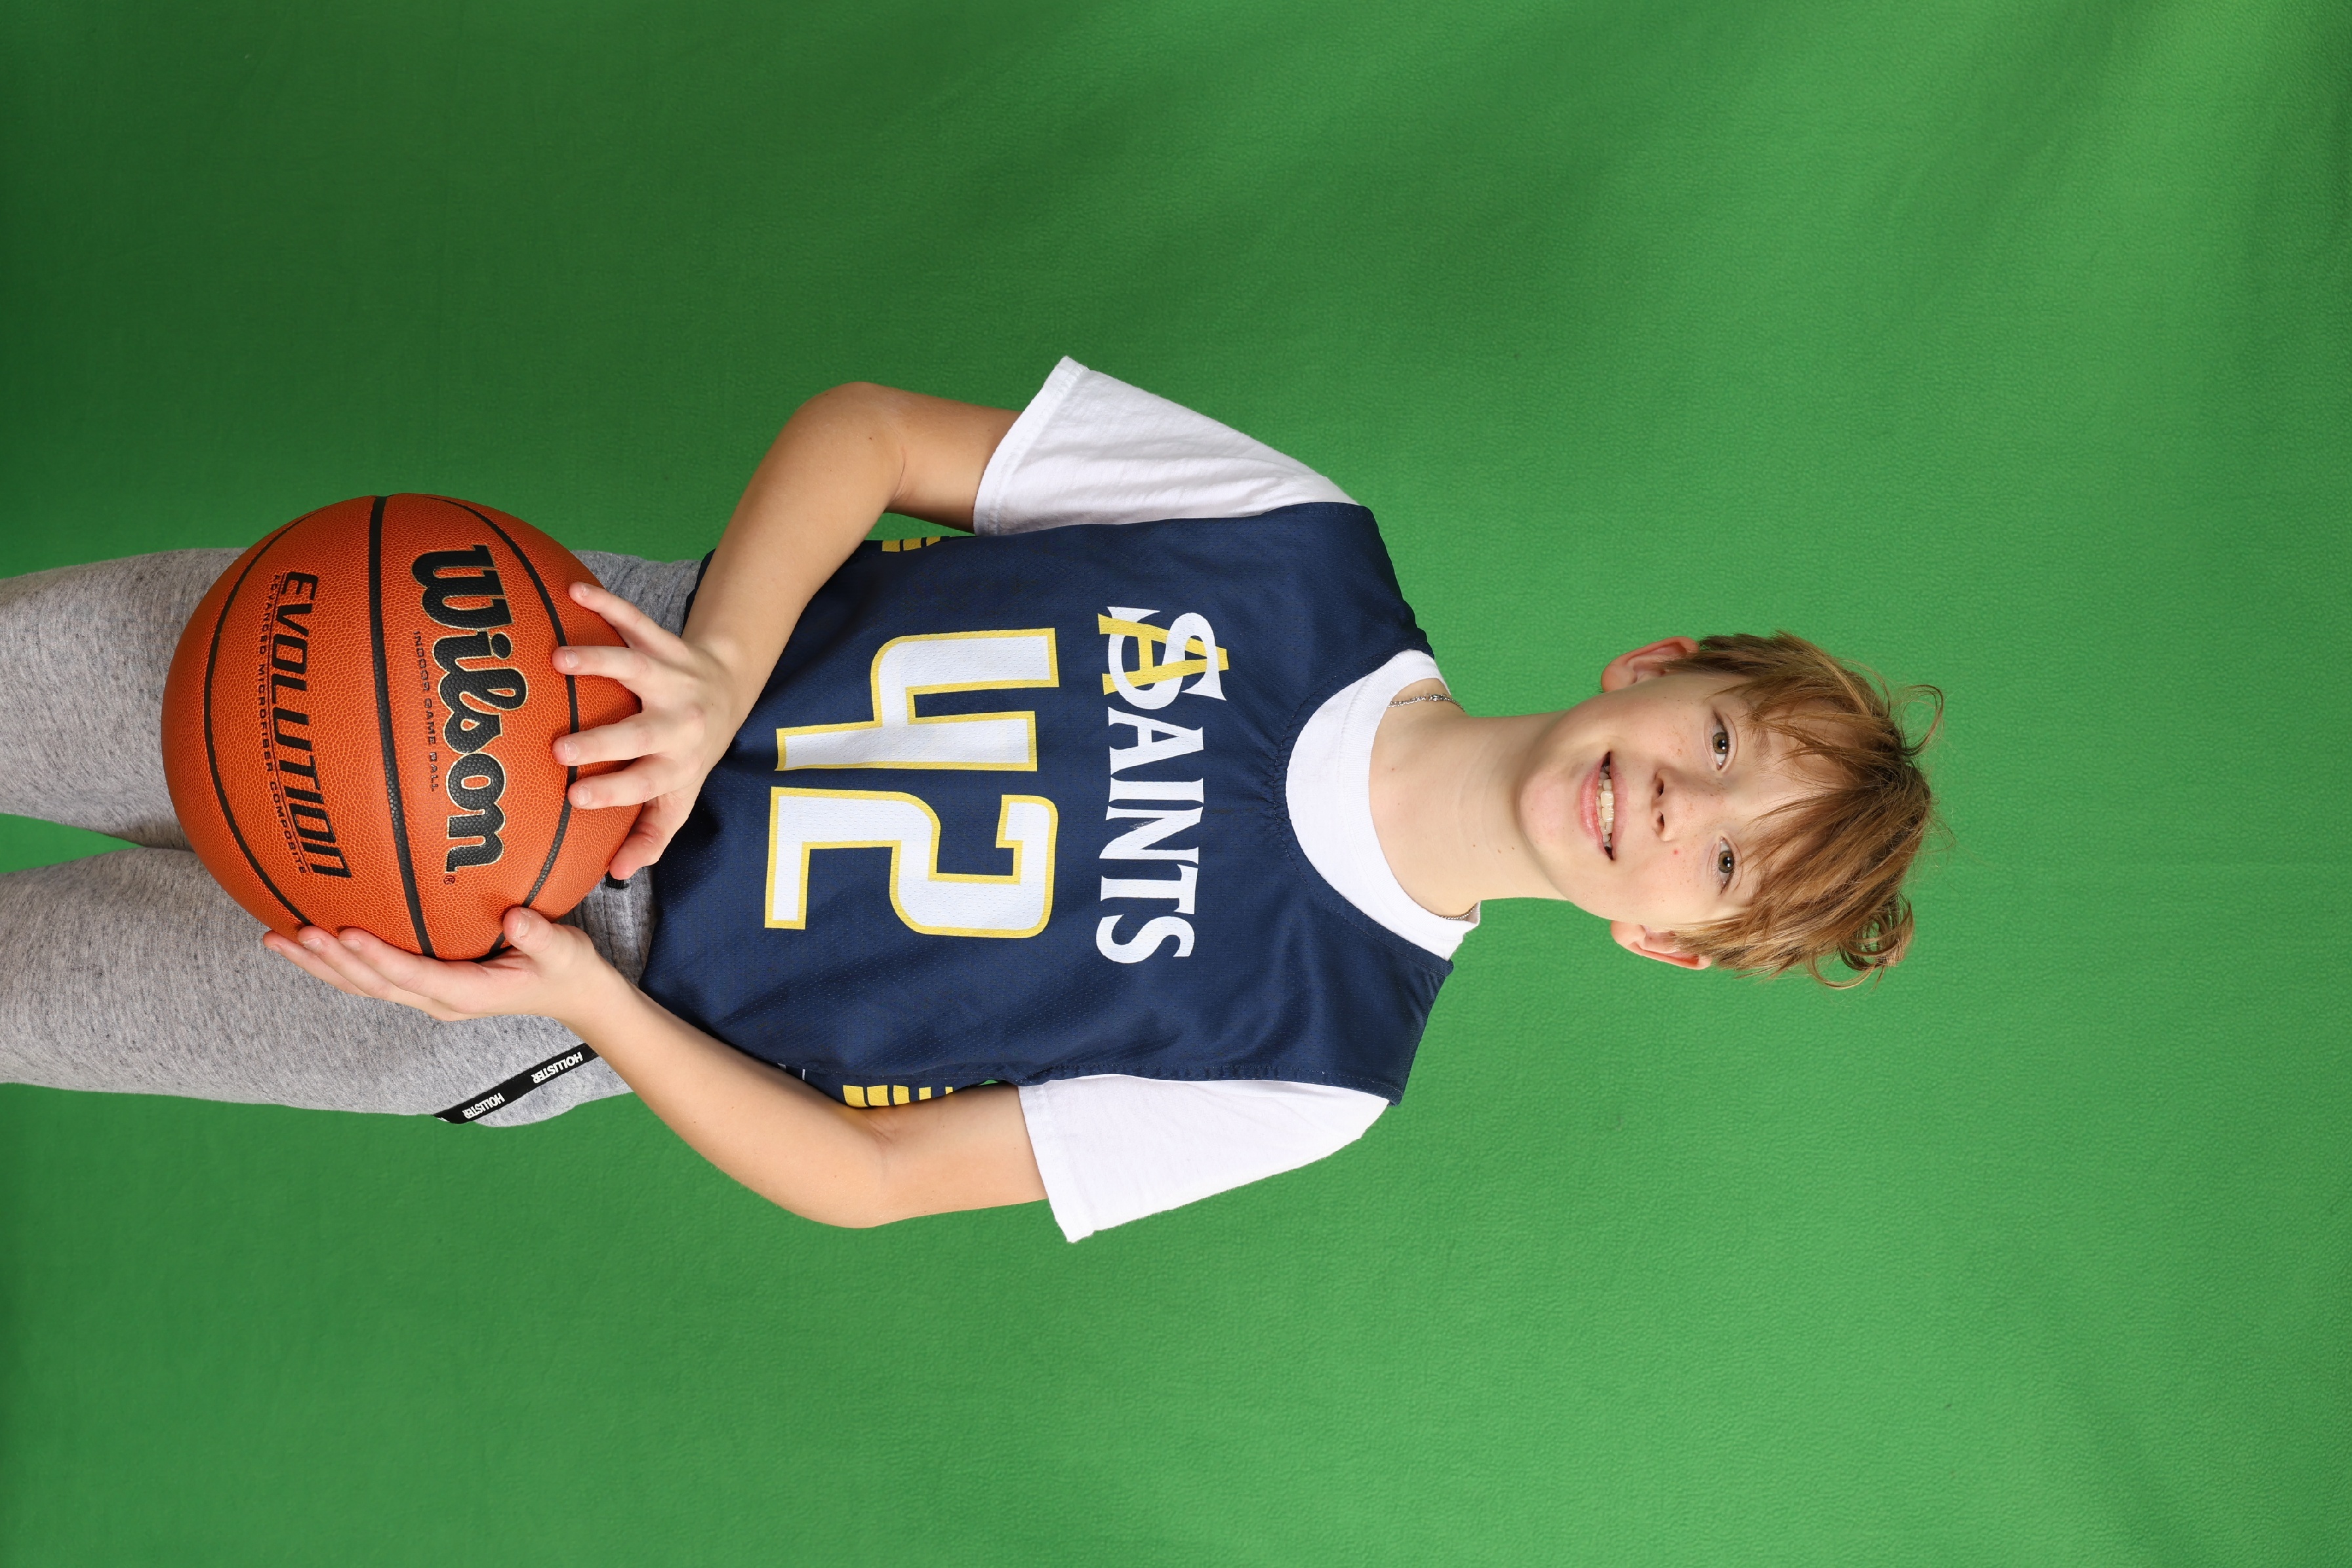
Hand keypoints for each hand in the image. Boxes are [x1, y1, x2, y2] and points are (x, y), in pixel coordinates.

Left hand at [262, 908, 624, 1029]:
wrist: (570, 995)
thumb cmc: (566, 968)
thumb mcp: (565, 950)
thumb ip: (542, 936)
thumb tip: (516, 916)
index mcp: (468, 994)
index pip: (413, 976)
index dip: (377, 957)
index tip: (345, 932)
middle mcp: (438, 1000)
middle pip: (371, 985)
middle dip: (330, 961)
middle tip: (292, 933)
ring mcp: (427, 996)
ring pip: (362, 985)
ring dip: (319, 965)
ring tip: (275, 938)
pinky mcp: (423, 985)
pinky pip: (372, 976)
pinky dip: (337, 961)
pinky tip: (309, 940)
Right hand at [551, 580, 747, 879]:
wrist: (730, 691)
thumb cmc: (690, 754)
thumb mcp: (680, 799)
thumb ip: (650, 836)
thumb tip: (616, 872)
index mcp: (680, 764)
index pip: (646, 783)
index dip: (615, 792)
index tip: (574, 798)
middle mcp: (680, 722)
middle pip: (642, 733)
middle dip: (604, 741)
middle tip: (560, 747)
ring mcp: (673, 679)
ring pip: (637, 668)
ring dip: (600, 663)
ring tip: (558, 659)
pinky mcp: (666, 643)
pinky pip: (637, 621)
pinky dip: (608, 604)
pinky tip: (575, 591)